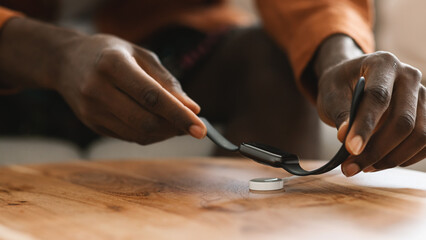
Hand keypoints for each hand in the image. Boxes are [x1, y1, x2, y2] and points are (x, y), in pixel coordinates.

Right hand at [0, 18, 205, 143]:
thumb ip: (167, 81)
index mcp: (112, 65)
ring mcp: (91, 111)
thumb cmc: (112, 54)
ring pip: (138, 134)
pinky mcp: (91, 125)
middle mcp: (97, 89)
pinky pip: (128, 137)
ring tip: (177, 123)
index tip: (201, 128)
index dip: (179, 115)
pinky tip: (158, 125)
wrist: (67, 61)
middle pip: (145, 121)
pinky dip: (150, 135)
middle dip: (175, 128)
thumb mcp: (141, 56)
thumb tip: (192, 108)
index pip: (152, 97)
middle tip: (192, 125)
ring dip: (165, 134)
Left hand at [315, 35, 424, 176]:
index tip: (351, 149)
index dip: (365, 126)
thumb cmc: (340, 86)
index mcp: (382, 63)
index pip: (378, 97)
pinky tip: (381, 162)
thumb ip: (340, 114)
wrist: (353, 81)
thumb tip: (346, 138)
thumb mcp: (331, 95)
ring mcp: (423, 95)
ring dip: (391, 158)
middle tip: (351, 167)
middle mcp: (409, 76)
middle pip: (403, 120)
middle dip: (376, 149)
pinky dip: (405, 158)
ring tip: (362, 167)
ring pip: (419, 134)